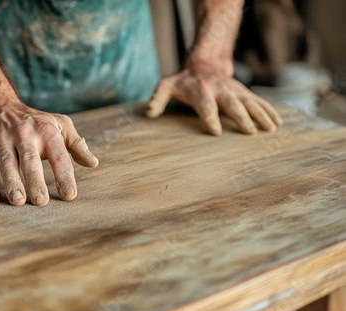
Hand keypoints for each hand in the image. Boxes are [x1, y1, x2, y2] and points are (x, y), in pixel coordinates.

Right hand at [0, 103, 98, 205]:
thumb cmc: (35, 122)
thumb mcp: (60, 125)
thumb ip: (76, 145)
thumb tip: (93, 163)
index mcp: (47, 131)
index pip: (58, 156)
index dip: (64, 175)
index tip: (69, 195)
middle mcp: (25, 135)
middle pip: (31, 160)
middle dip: (35, 181)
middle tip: (41, 201)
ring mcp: (3, 141)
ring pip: (8, 163)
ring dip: (12, 183)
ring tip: (18, 201)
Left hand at [146, 62, 282, 134]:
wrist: (205, 63)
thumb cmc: (183, 81)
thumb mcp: (166, 86)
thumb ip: (157, 98)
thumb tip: (148, 114)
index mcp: (201, 91)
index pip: (206, 105)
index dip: (210, 117)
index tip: (216, 131)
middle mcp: (221, 90)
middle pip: (233, 104)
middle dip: (242, 117)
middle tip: (250, 132)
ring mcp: (235, 90)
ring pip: (251, 102)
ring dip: (262, 115)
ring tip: (271, 129)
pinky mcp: (245, 92)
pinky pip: (259, 101)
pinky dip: (269, 111)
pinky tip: (278, 123)